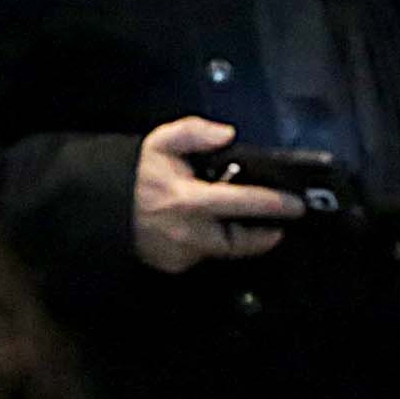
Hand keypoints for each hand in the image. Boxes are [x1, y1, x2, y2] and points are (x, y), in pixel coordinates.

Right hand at [130, 118, 303, 274]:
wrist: (103, 209)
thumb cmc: (136, 175)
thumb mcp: (160, 143)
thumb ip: (194, 132)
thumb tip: (227, 134)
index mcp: (190, 201)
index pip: (242, 203)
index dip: (273, 204)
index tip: (296, 205)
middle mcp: (190, 233)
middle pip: (240, 241)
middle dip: (263, 234)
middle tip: (279, 224)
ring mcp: (183, 255)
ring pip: (223, 251)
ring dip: (238, 240)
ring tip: (252, 226)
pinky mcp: (176, 266)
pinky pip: (204, 255)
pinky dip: (211, 243)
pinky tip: (212, 230)